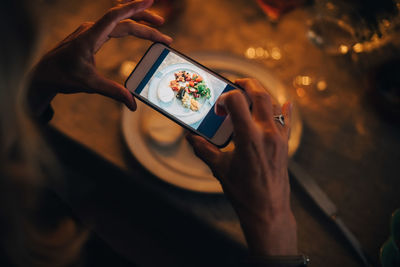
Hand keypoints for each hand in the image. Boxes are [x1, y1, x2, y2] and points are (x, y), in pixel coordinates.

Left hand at [28, 0, 171, 116]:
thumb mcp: (90, 85)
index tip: (150, 0)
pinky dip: (128, 26)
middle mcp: (91, 30)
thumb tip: (133, 104)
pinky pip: (113, 26)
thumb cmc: (63, 76)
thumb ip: (113, 92)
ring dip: (139, 23)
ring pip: (119, 22)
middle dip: (146, 22)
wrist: (44, 74)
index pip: (115, 17)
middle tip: (163, 29)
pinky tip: (136, 29)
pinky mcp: (91, 36)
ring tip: (156, 28)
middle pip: (123, 20)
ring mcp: (91, 31)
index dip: (133, 8)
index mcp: (90, 37)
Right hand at [187, 78, 296, 255]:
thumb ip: (204, 149)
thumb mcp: (219, 169)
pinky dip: (284, 109)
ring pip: (274, 104)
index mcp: (249, 137)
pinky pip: (287, 120)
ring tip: (249, 95)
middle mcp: (267, 133)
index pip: (238, 100)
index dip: (226, 96)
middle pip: (260, 94)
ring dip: (261, 95)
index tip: (219, 106)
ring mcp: (279, 138)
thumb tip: (190, 137)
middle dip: (247, 84)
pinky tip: (285, 103)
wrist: (267, 211)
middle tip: (235, 84)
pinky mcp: (285, 145)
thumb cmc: (243, 192)